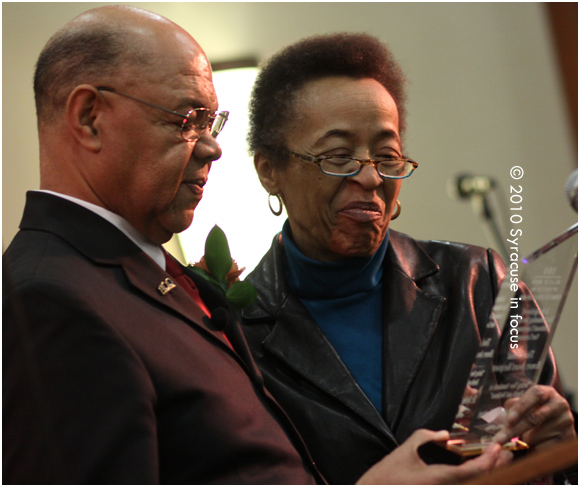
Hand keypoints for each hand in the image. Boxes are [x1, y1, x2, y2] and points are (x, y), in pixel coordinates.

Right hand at [356, 429, 511, 484]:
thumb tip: (446, 435)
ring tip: (498, 461)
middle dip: (496, 468)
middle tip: (506, 453)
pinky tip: (475, 469)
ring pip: (473, 485)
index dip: (488, 460)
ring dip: (487, 474)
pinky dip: (473, 477)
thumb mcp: (405, 450)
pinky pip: (462, 485)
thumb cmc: (387, 475)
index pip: (473, 472)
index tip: (497, 447)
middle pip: (479, 482)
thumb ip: (425, 437)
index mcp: (439, 478)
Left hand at [493, 385, 575, 452]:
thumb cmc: (535, 409)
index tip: (508, 420)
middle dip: (514, 430)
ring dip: (524, 440)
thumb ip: (512, 406)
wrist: (558, 419)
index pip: (535, 395)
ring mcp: (566, 421)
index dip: (521, 407)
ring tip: (520, 439)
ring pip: (537, 436)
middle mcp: (559, 404)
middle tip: (499, 439)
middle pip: (534, 418)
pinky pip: (545, 448)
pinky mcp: (569, 437)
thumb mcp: (525, 402)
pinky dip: (533, 450)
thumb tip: (498, 417)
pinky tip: (530, 448)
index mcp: (547, 392)